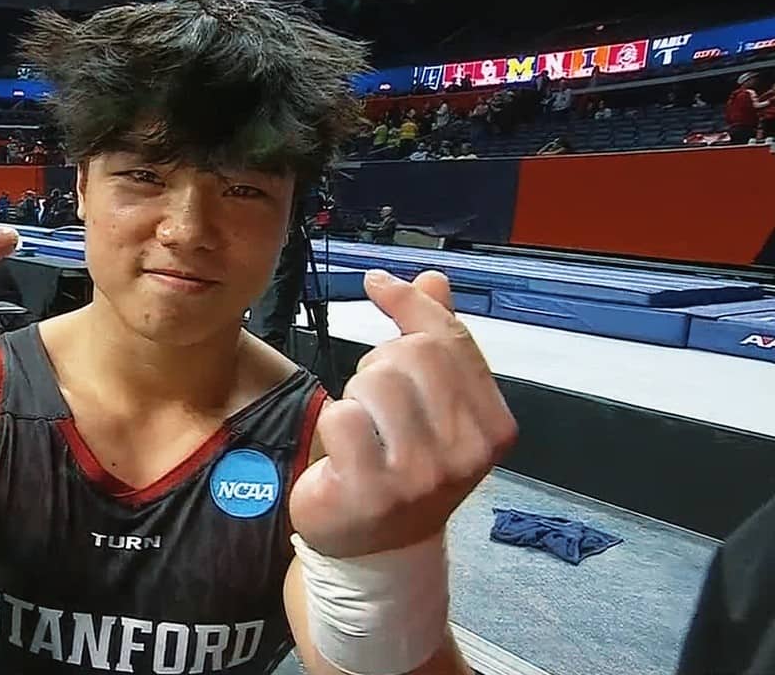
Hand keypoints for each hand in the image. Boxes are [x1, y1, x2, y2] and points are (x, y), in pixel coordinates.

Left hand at [290, 270, 516, 558]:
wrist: (375, 546)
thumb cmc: (402, 466)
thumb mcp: (431, 405)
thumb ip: (436, 340)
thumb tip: (433, 278)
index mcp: (493, 428)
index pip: (451, 340)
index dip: (410, 304)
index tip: (379, 284)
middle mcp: (465, 453)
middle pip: (411, 354)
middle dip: (380, 362)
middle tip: (374, 399)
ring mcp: (420, 476)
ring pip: (374, 382)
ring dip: (356, 396)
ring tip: (364, 430)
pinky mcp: (371, 490)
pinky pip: (341, 417)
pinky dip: (333, 424)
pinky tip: (343, 454)